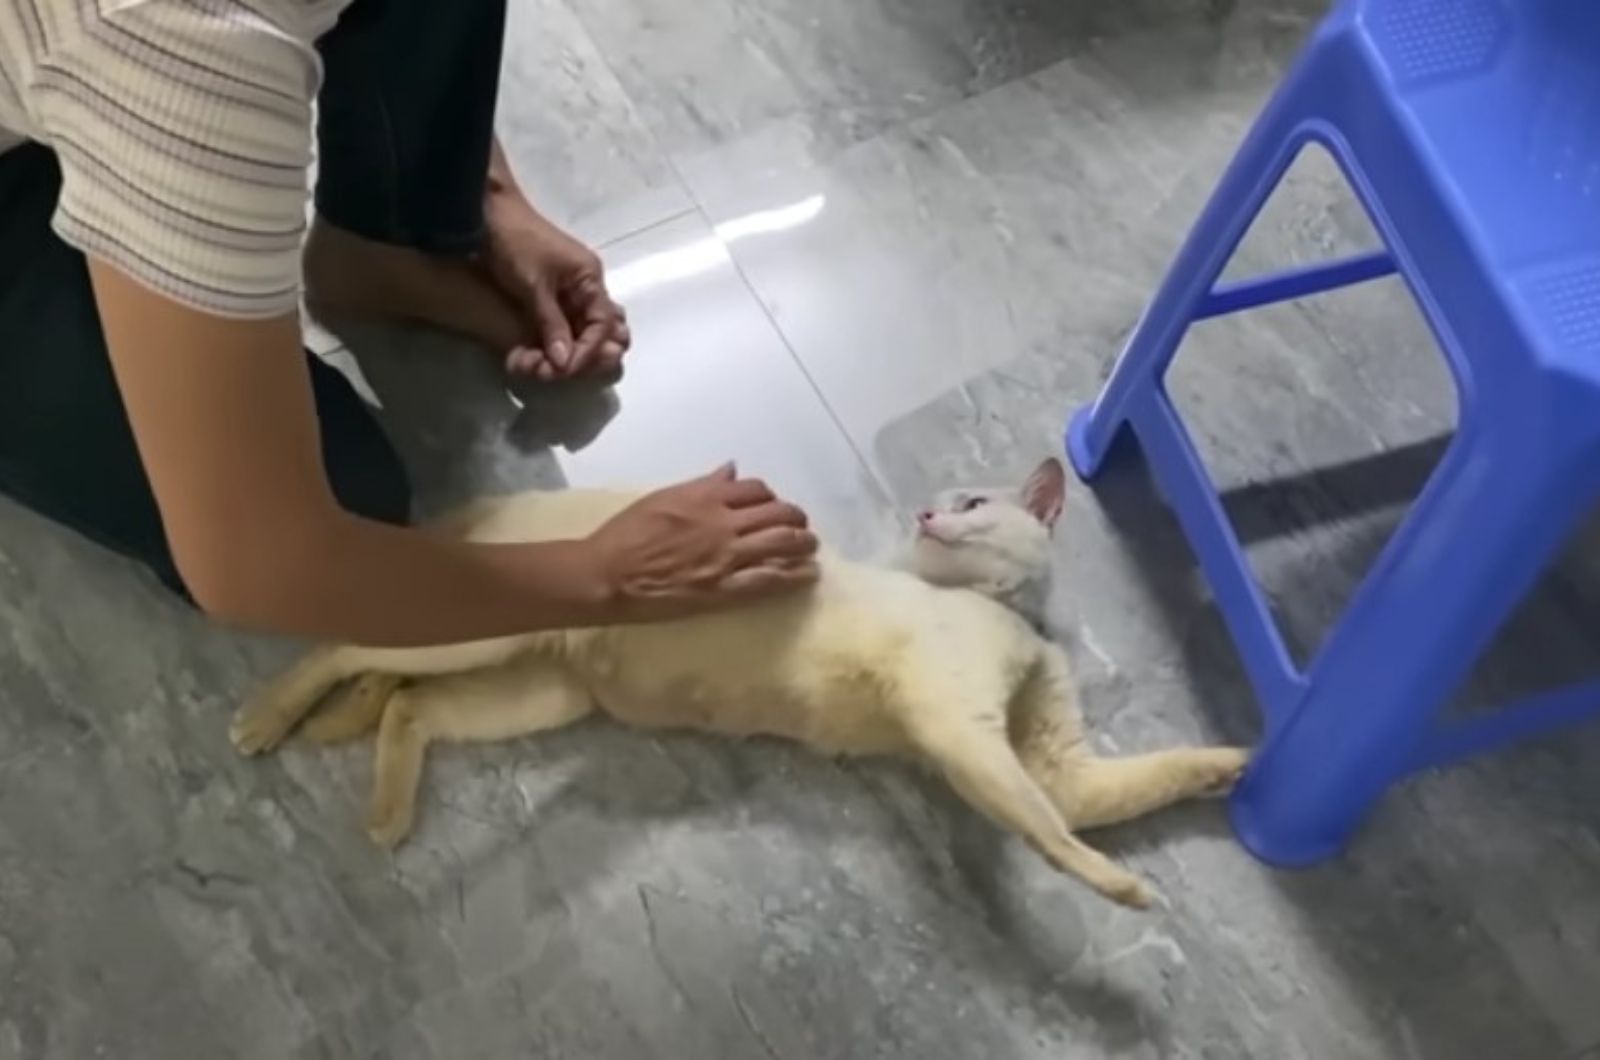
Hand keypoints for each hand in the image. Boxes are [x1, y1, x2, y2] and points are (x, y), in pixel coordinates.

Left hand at [482, 192, 629, 381]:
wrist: (487, 212)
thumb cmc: (515, 241)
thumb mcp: (533, 285)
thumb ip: (551, 323)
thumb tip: (564, 362)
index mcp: (590, 280)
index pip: (603, 327)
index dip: (587, 353)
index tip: (562, 370)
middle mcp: (585, 290)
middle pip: (598, 335)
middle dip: (577, 358)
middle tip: (548, 372)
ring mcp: (567, 295)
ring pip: (576, 337)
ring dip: (557, 356)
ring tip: (530, 365)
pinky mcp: (546, 300)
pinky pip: (555, 331)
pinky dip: (542, 347)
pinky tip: (522, 356)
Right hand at [584, 465, 818, 621]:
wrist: (607, 575)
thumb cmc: (624, 535)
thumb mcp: (661, 497)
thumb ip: (701, 484)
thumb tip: (731, 471)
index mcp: (705, 497)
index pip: (754, 489)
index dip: (768, 496)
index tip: (771, 505)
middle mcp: (723, 523)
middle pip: (777, 514)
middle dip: (795, 518)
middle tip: (801, 525)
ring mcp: (727, 556)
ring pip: (782, 543)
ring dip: (804, 543)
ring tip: (811, 546)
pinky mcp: (725, 589)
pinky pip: (771, 579)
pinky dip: (795, 576)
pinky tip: (809, 574)